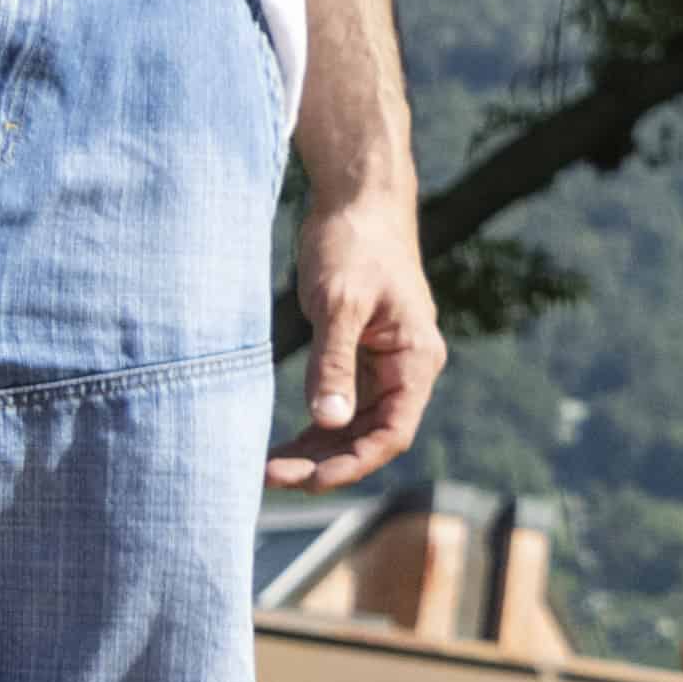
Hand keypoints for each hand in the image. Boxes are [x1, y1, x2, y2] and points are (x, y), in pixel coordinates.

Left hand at [274, 180, 437, 488]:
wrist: (359, 202)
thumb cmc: (355, 244)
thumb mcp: (340, 305)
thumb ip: (333, 364)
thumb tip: (326, 422)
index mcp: (416, 360)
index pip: (392, 433)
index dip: (352, 464)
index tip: (303, 480)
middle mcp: (407, 369)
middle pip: (372, 436)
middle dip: (325, 463)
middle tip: (266, 476)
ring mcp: (386, 363)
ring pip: (355, 425)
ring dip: (317, 450)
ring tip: (266, 466)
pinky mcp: (362, 353)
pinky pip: (343, 403)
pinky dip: (315, 425)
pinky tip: (282, 440)